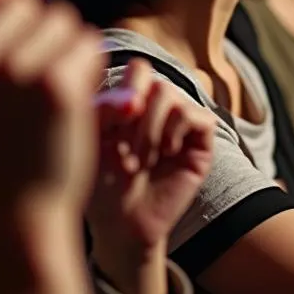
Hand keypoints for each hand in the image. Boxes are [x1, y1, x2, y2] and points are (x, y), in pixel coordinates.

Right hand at [0, 0, 102, 220]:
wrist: (16, 212)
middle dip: (35, 26)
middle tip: (25, 78)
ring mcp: (11, 71)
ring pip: (60, 18)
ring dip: (64, 47)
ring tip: (43, 93)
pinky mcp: (56, 86)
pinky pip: (87, 42)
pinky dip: (88, 65)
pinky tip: (71, 100)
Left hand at [89, 60, 213, 284]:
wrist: (122, 224)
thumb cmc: (102, 183)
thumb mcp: (92, 140)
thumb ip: (104, 108)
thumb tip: (133, 99)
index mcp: (132, 99)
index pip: (139, 69)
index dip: (127, 92)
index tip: (114, 125)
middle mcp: (158, 106)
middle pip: (155, 81)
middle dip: (138, 118)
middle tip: (128, 153)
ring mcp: (181, 122)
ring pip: (174, 95)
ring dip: (154, 129)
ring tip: (143, 159)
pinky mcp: (201, 142)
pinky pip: (199, 115)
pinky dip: (178, 130)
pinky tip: (166, 152)